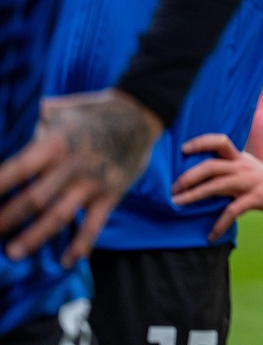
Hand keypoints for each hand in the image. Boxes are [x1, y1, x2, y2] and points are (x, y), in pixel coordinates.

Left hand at [0, 89, 162, 265]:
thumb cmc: (96, 110)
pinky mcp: (111, 194)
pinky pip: (94, 225)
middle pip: (34, 199)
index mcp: (56, 143)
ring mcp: (93, 183)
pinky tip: (68, 261)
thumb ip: (36, 124)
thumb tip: (10, 130)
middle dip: (8, 219)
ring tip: (13, 253)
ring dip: (35, 237)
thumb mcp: (62, 109)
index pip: (18, 169)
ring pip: (59, 216)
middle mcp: (72, 166)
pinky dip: (81, 245)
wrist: (141, 113)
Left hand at [171, 134, 262, 240]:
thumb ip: (228, 170)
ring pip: (217, 185)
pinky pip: (233, 210)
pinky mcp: (257, 198)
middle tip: (172, 189)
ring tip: (178, 205)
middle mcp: (242, 167)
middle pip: (211, 165)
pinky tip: (211, 235)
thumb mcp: (247, 169)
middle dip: (189, 176)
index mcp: (239, 158)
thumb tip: (199, 178)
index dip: (201, 142)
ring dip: (195, 195)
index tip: (183, 149)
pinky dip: (220, 224)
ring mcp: (250, 182)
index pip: (219, 141)